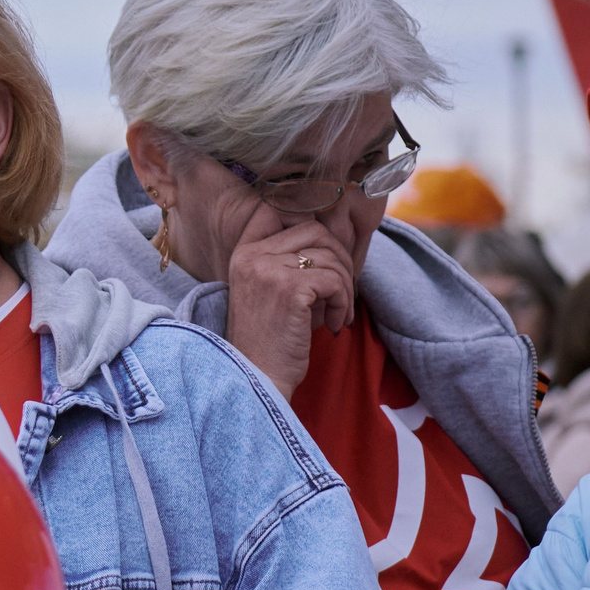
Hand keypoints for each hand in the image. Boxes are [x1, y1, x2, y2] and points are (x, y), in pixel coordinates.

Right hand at [223, 199, 358, 398]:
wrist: (257, 378)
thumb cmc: (268, 339)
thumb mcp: (267, 290)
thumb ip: (287, 260)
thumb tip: (333, 239)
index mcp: (244, 253)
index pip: (276, 211)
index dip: (308, 224)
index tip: (323, 254)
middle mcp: (253, 256)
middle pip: (315, 230)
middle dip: (339, 258)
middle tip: (342, 289)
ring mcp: (269, 270)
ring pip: (330, 256)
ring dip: (345, 287)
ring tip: (338, 313)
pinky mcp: (291, 289)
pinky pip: (335, 280)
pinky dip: (343, 303)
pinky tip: (333, 324)